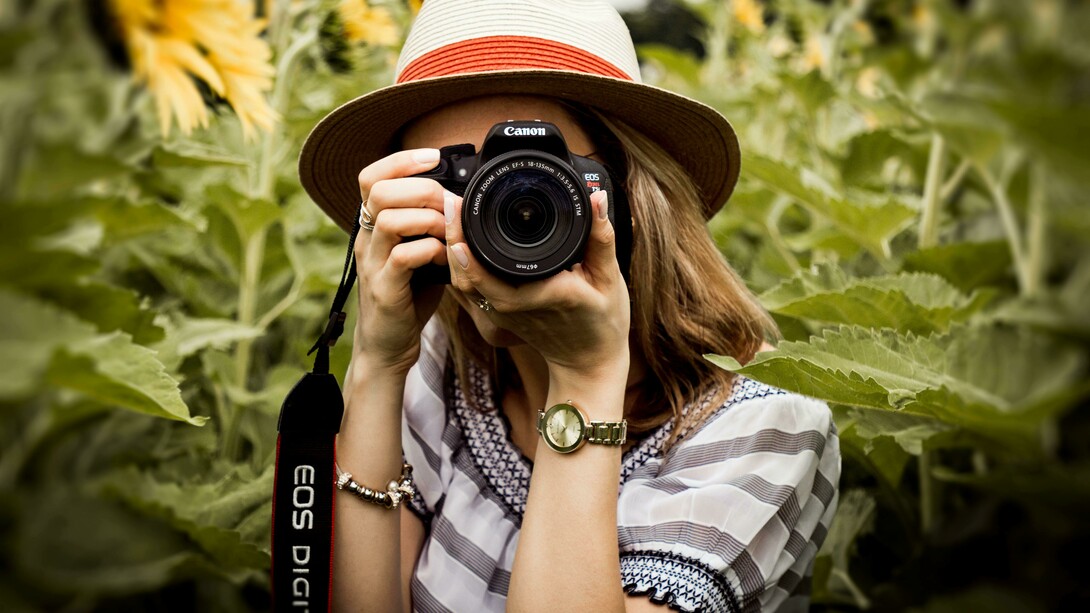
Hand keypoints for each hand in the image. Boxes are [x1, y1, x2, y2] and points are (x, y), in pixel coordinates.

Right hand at [352, 148, 450, 374]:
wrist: (387, 345)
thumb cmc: (408, 295)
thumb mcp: (419, 251)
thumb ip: (431, 226)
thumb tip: (462, 200)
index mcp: (372, 226)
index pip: (370, 177)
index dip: (400, 160)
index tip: (433, 156)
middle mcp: (366, 240)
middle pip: (379, 191)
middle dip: (422, 189)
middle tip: (449, 204)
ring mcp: (371, 264)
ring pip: (389, 220)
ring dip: (428, 220)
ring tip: (448, 233)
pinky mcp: (383, 289)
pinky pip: (403, 257)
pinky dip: (430, 251)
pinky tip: (445, 259)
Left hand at [445, 190, 630, 384]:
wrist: (589, 362)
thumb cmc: (603, 322)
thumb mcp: (609, 278)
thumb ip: (601, 237)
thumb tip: (596, 198)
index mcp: (540, 295)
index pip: (490, 274)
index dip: (467, 246)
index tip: (459, 210)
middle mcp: (514, 307)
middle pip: (466, 275)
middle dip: (452, 237)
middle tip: (450, 201)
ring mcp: (503, 314)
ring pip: (463, 283)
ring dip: (452, 249)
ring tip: (452, 214)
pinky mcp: (498, 316)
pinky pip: (471, 290)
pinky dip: (461, 265)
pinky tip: (460, 240)